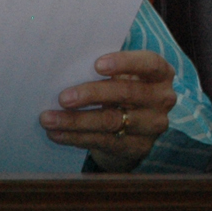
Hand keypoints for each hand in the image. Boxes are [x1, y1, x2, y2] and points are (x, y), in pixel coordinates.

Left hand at [39, 50, 176, 172]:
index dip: (125, 63)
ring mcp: (152, 125)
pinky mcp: (138, 147)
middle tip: (63, 97)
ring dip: (75, 120)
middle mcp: (162, 99)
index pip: (149, 64)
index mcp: (161, 74)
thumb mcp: (126, 75)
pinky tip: (56, 133)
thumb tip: (67, 66)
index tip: (97, 64)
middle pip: (127, 93)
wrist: (136, 128)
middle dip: (91, 94)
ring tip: (48, 118)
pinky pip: (103, 141)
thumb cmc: (124, 90)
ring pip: (111, 121)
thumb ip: (108, 70)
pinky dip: (76, 137)